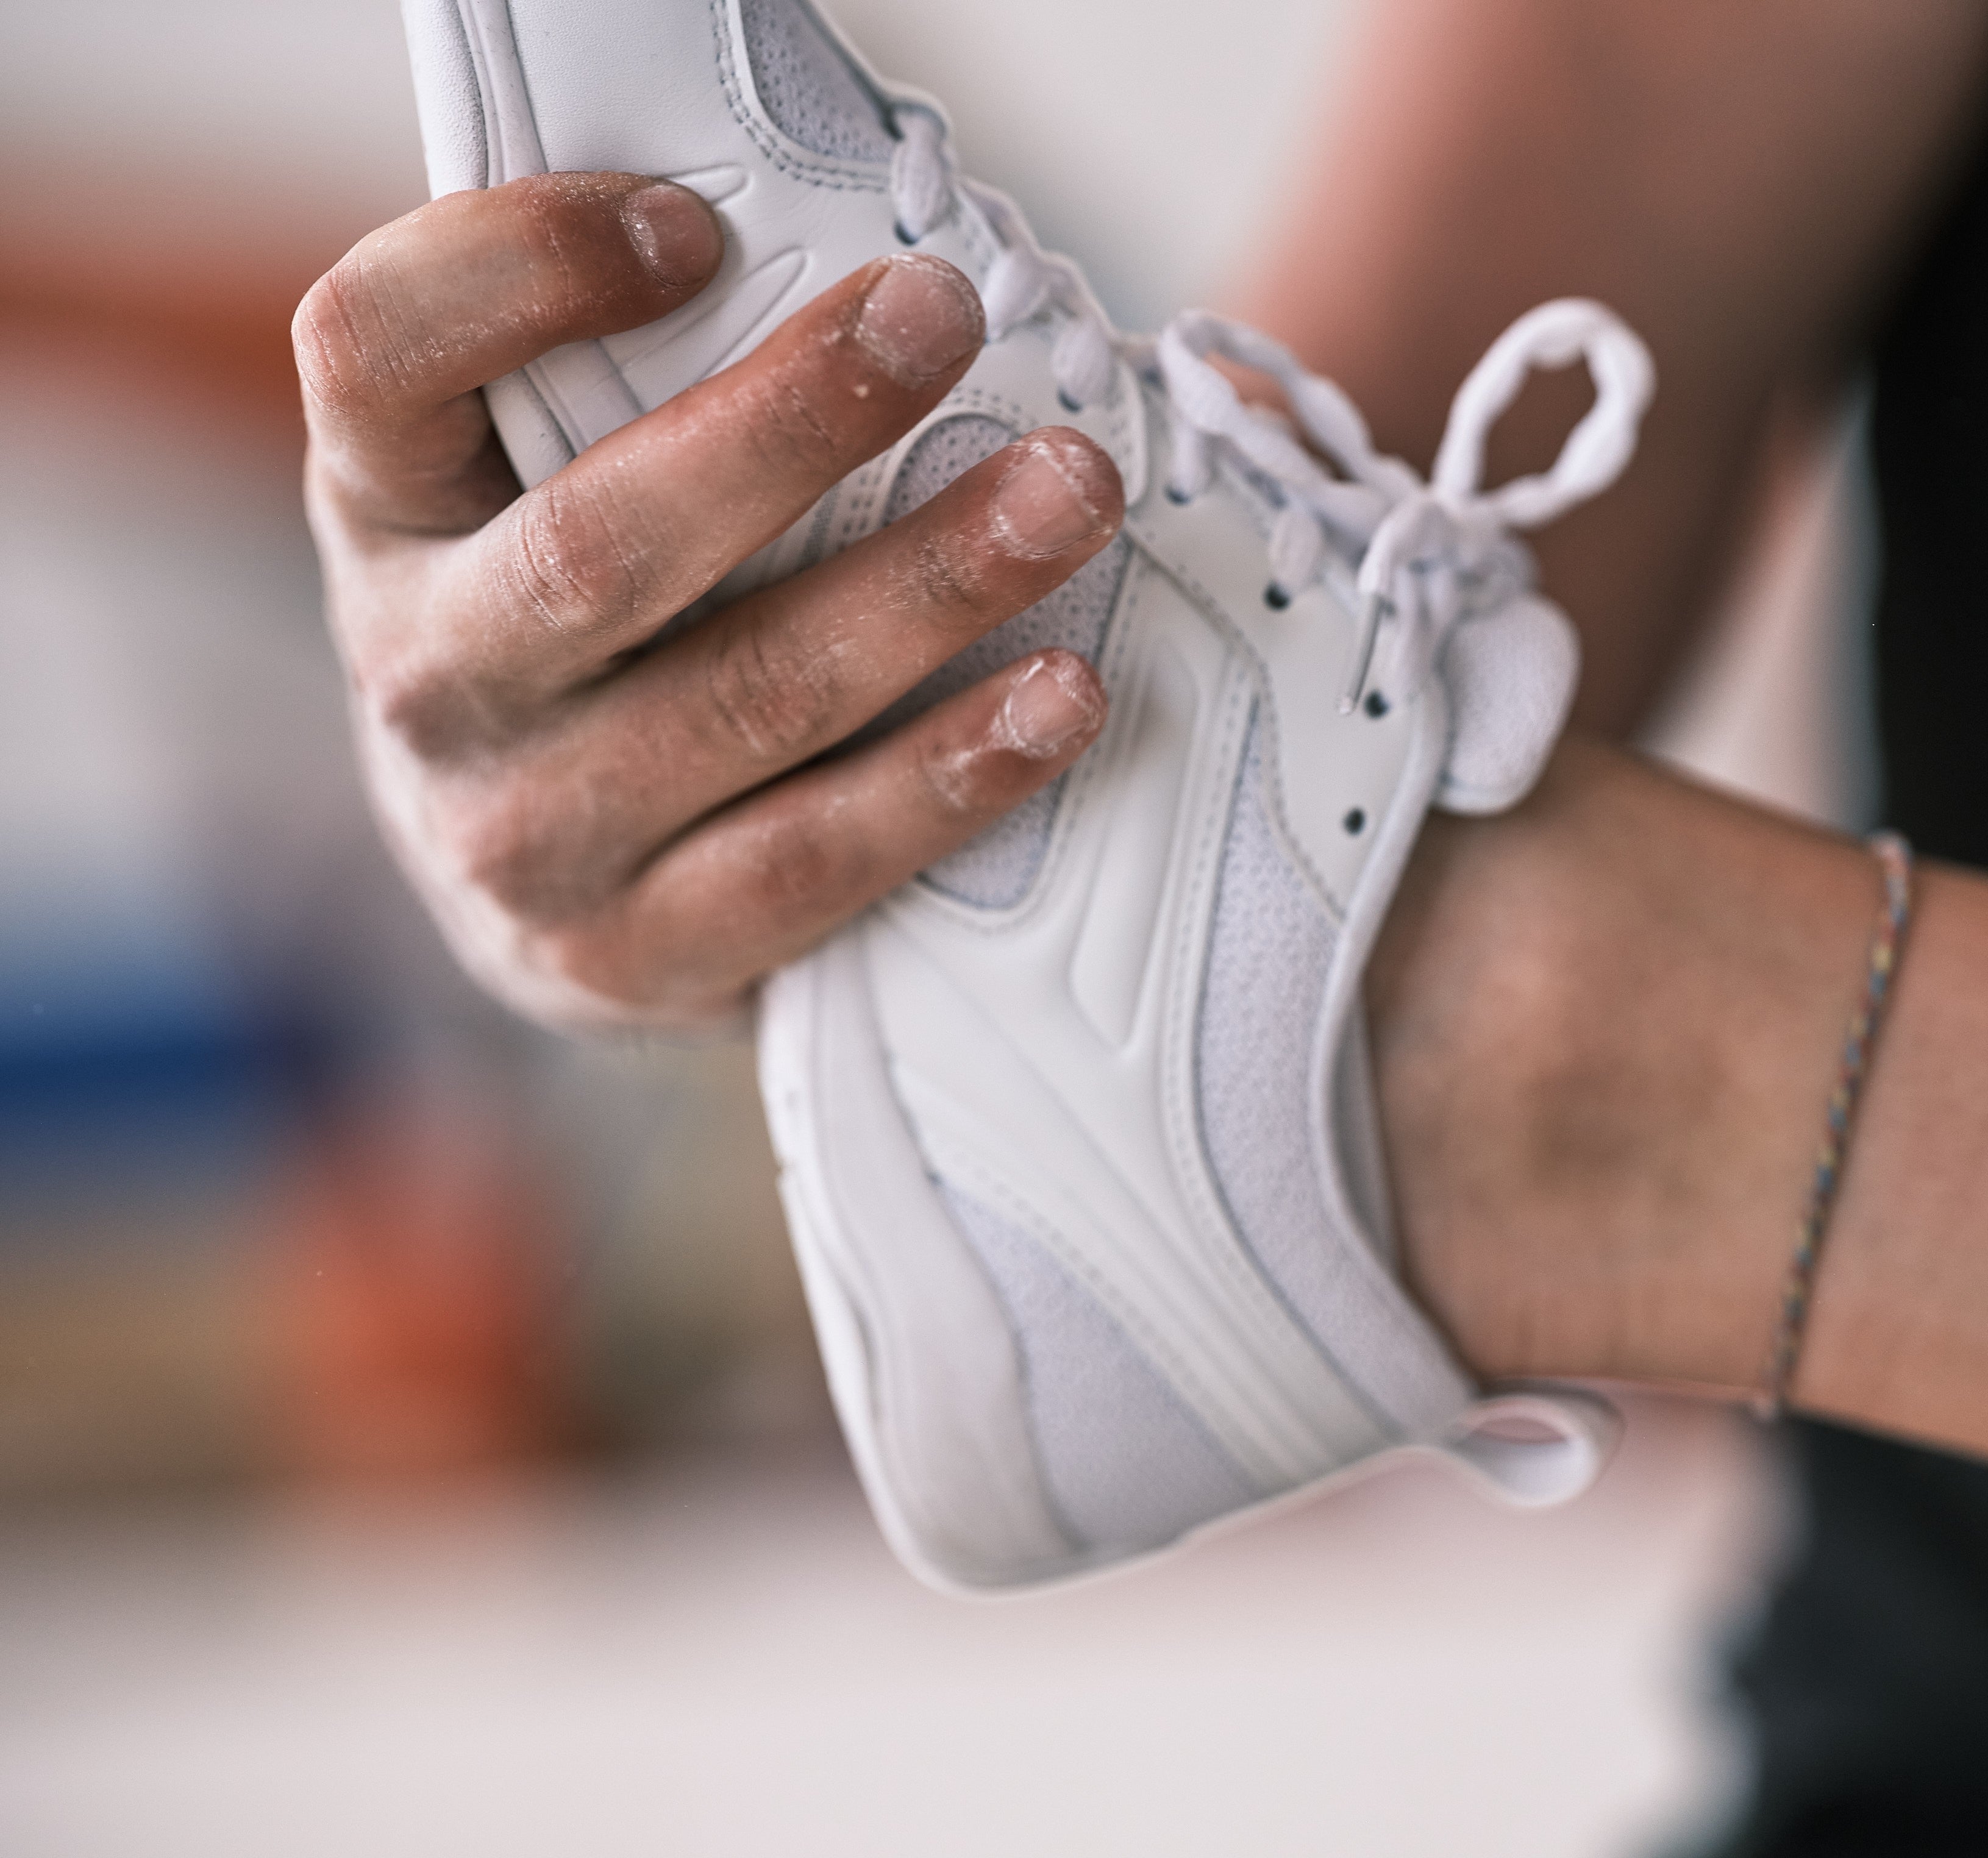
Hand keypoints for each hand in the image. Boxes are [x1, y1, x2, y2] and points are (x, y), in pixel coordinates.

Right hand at [297, 172, 1120, 1027]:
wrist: (532, 883)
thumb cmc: (583, 626)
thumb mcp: (540, 486)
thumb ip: (628, 388)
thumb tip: (857, 281)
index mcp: (384, 512)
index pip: (376, 352)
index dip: (517, 272)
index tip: (692, 226)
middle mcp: (426, 678)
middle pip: (602, 542)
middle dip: (793, 424)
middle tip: (943, 320)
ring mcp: (522, 838)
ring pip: (746, 699)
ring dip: (928, 590)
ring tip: (1068, 498)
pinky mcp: (635, 958)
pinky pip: (816, 859)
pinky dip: (952, 774)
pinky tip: (1061, 699)